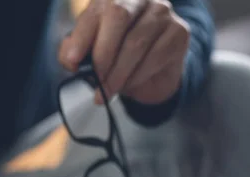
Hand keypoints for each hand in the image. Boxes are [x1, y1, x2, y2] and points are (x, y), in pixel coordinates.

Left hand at [59, 0, 189, 103]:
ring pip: (136, 42)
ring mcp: (161, 11)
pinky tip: (128, 85)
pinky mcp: (178, 31)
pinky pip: (154, 56)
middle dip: (103, 54)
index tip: (72, 63)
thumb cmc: (116, 59)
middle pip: (118, 16)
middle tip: (95, 81)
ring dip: (118, 73)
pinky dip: (137, 76)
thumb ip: (73, 52)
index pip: (94, 12)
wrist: (150, 76)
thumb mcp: (89, 55)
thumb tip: (71, 59)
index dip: (81, 37)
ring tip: (107, 92)